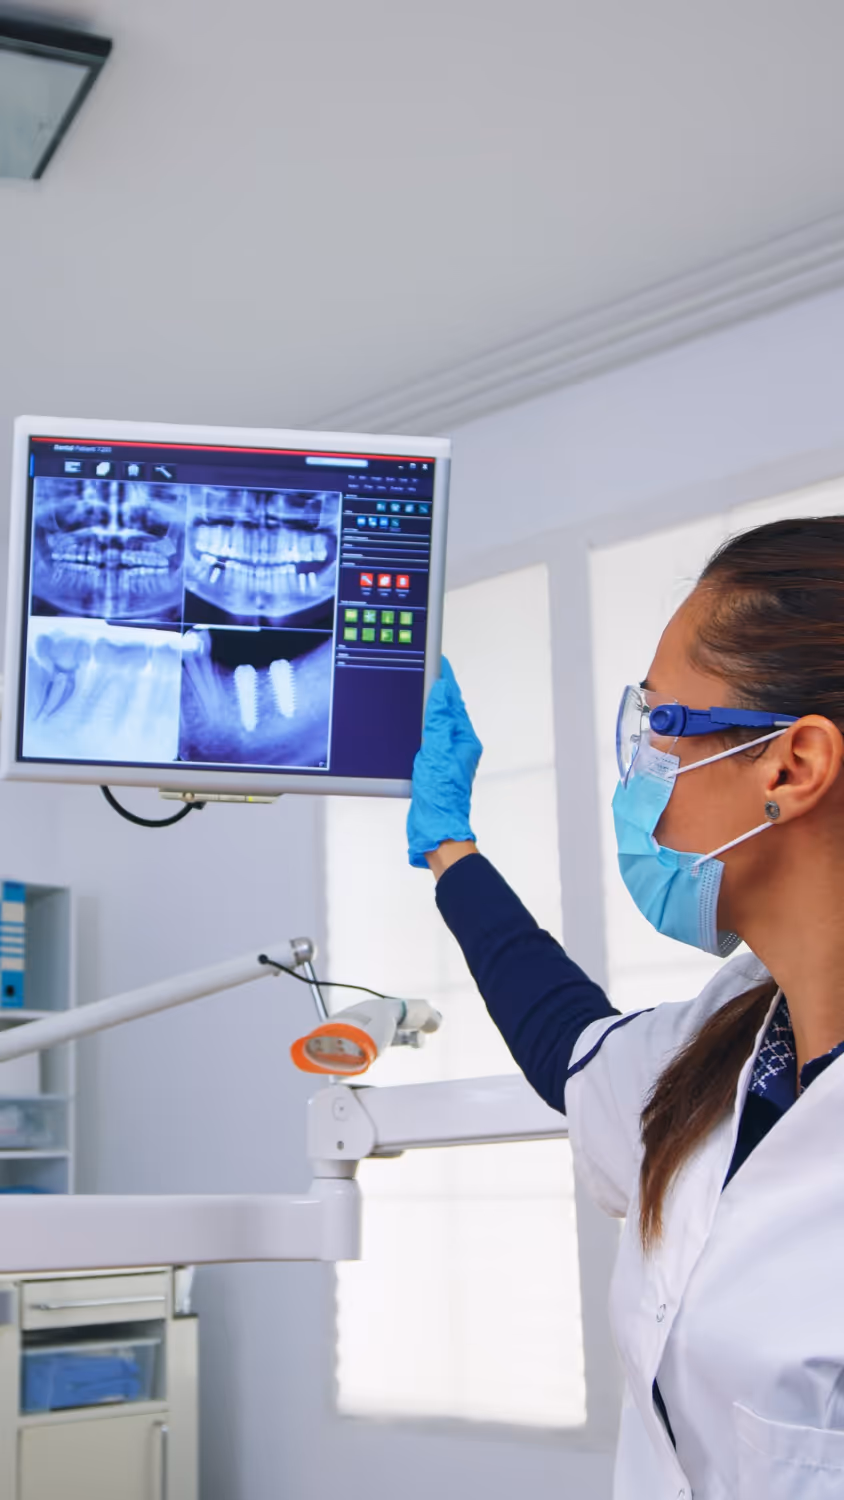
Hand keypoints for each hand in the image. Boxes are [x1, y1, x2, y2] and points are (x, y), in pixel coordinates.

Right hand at [407, 657, 482, 868]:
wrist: (436, 829)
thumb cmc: (441, 796)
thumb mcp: (437, 751)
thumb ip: (439, 720)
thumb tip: (442, 690)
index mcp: (463, 739)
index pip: (453, 701)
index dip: (445, 680)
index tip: (437, 660)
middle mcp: (457, 747)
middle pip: (447, 710)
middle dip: (438, 690)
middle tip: (426, 669)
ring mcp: (446, 758)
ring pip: (437, 725)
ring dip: (428, 708)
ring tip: (419, 689)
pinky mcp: (434, 769)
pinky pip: (428, 741)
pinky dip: (419, 728)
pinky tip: (410, 726)